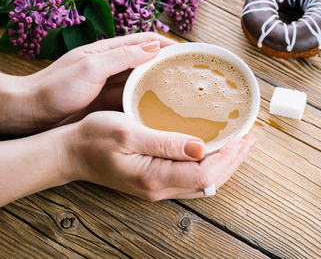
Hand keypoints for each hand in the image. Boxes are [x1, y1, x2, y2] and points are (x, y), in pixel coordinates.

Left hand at [26, 32, 176, 129]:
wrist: (32, 112)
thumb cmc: (56, 87)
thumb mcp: (90, 68)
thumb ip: (121, 57)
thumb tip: (153, 48)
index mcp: (108, 51)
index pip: (144, 41)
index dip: (166, 43)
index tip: (187, 51)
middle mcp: (112, 66)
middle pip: (146, 60)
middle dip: (167, 63)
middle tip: (189, 74)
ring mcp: (110, 85)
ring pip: (141, 80)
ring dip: (159, 83)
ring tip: (180, 93)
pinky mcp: (107, 102)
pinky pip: (133, 98)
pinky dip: (147, 101)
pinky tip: (159, 110)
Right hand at [61, 111, 256, 199]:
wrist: (70, 153)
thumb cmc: (93, 139)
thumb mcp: (127, 133)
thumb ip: (165, 142)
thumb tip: (201, 147)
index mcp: (155, 176)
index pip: (206, 173)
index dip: (229, 156)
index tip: (242, 136)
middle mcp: (159, 187)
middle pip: (210, 181)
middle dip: (234, 160)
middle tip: (250, 138)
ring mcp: (157, 187)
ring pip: (203, 182)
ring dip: (225, 163)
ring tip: (240, 145)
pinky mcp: (154, 180)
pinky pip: (191, 177)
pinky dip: (209, 165)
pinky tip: (213, 152)